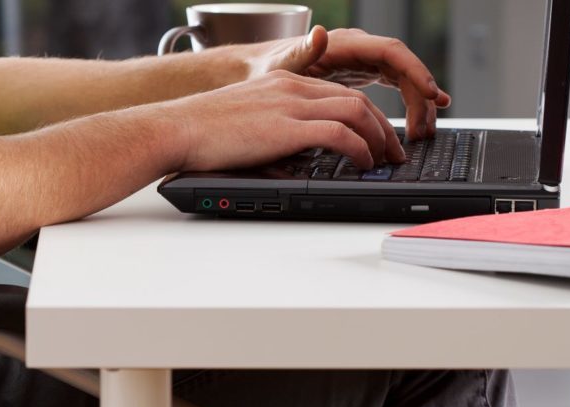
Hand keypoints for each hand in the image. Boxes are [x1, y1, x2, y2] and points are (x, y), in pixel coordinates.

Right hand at [146, 70, 405, 171]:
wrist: (176, 128)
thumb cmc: (201, 131)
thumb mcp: (246, 118)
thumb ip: (275, 126)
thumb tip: (295, 154)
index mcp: (283, 81)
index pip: (339, 93)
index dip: (367, 116)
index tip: (377, 137)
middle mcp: (292, 87)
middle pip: (356, 99)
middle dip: (383, 127)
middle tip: (393, 153)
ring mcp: (290, 105)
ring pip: (356, 111)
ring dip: (378, 138)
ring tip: (385, 161)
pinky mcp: (287, 127)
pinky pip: (340, 133)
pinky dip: (359, 148)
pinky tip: (363, 163)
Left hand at [249, 26, 451, 140]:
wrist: (258, 70)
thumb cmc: (268, 67)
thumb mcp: (283, 63)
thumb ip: (302, 51)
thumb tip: (318, 32)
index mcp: (345, 44)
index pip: (391, 52)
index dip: (415, 71)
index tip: (430, 94)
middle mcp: (359, 49)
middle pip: (404, 68)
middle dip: (421, 97)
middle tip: (424, 131)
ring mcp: (363, 61)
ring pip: (403, 79)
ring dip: (418, 105)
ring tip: (424, 134)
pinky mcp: (363, 74)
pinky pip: (395, 86)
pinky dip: (410, 103)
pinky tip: (422, 122)